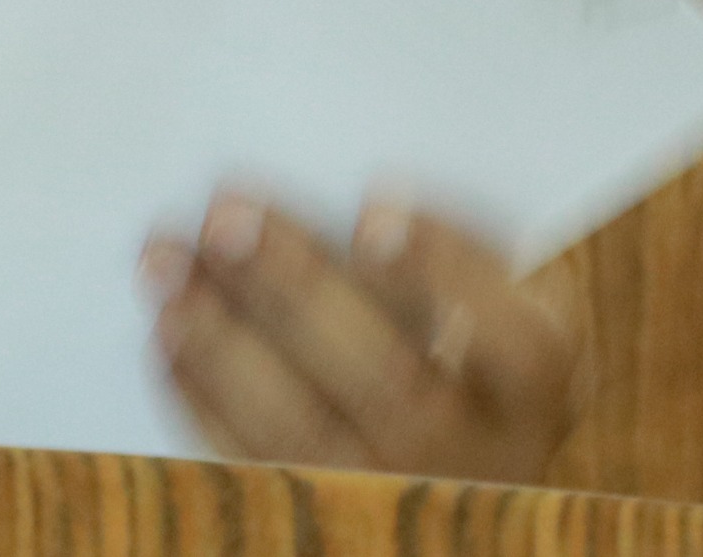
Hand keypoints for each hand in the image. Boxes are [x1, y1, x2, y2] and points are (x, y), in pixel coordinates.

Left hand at [141, 190, 580, 480]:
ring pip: (302, 431)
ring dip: (222, 337)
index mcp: (537, 387)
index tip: (374, 209)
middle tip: (228, 214)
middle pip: (389, 381)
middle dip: (299, 289)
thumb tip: (333, 187)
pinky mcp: (310, 514)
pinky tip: (167, 325)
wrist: (443, 459)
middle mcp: (477, 457)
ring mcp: (390, 498)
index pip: (519, 345)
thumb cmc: (457, 336)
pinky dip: (198, 393)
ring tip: (166, 260)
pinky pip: (246, 463)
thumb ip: (437, 252)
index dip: (448, 274)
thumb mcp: (490, 298)